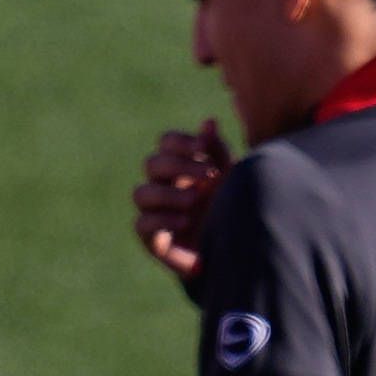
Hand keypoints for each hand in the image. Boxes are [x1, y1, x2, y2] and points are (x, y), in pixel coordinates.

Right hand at [135, 119, 228, 281]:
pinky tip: (186, 221)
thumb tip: (209, 122)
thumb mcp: (229, 179)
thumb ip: (217, 152)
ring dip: (168, 194)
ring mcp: (154, 212)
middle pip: (152, 164)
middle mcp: (162, 186)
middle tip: (209, 176)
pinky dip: (163, 221)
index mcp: (180, 166)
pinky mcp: (152, 240)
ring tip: (195, 200)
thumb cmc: (229, 211)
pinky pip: (143, 224)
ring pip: (141, 193)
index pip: (167, 143)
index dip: (181, 141)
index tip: (203, 146)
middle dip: (180, 166)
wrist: (234, 253)